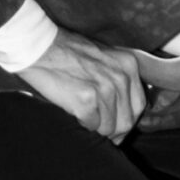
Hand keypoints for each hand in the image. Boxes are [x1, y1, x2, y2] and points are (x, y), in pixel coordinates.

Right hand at [20, 34, 146, 141]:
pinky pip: (92, 126)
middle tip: (100, 131)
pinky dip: (83, 123)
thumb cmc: (68, 53)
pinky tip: (75, 111)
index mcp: (129, 66)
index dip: (127, 120)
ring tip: (84, 116)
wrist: (40, 48)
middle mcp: (121, 77)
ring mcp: (105, 89)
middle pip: (127, 121)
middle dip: (114, 131)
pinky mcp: (87, 100)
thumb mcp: (105, 58)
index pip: (139, 106)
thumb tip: (125, 111)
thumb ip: (119, 79)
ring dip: (96, 127)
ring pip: (109, 128)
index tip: (117, 127)